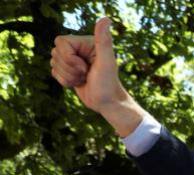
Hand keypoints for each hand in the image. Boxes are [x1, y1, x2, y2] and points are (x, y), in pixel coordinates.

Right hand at [51, 17, 143, 135]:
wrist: (108, 104)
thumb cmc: (108, 84)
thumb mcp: (106, 63)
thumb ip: (104, 41)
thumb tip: (106, 19)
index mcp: (86, 42)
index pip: (60, 42)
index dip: (69, 57)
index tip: (85, 67)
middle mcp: (78, 48)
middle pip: (55, 53)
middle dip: (69, 68)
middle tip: (86, 74)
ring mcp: (73, 59)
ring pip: (53, 63)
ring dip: (68, 76)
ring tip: (84, 79)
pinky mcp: (68, 70)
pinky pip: (54, 73)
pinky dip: (65, 81)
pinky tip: (79, 83)